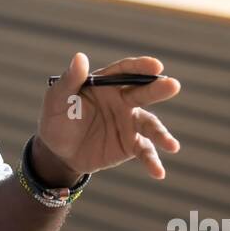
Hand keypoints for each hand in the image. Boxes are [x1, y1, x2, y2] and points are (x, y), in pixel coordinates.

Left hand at [37, 53, 181, 179]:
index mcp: (106, 84)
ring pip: (150, 124)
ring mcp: (129, 123)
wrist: (58, 153)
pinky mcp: (131, 145)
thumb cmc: (56, 120)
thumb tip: (80, 57)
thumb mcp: (57, 100)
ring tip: (172, 146)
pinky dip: (153, 161)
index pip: (125, 71)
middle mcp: (123, 100)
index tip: (156, 65)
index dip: (140, 67)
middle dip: (158, 89)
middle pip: (143, 93)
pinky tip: (158, 173)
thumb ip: (70, 80)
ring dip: (162, 134)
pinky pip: (145, 151)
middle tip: (173, 85)